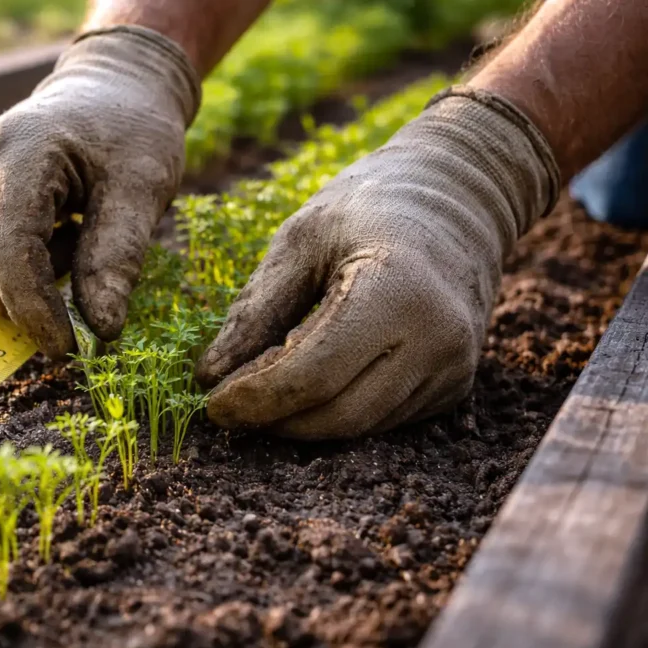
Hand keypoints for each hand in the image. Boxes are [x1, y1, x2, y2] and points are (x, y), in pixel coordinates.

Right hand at [0, 26, 199, 358]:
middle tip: (71, 333)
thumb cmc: (135, 132)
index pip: (9, 248)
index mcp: (24, 152)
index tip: (67, 349)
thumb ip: (119, 256)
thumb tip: (102, 329)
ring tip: (75, 260)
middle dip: (19, 308)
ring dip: (15, 288)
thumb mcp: (145, 187)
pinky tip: (59, 244)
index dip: (33, 308)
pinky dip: (12, 268)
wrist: (115, 85)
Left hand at [196, 88, 559, 439]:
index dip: (256, 399)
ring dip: (299, 423)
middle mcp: (436, 339)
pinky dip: (333, 413)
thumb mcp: (299, 240)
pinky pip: (380, 420)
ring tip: (259, 393)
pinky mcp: (452, 387)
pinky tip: (305, 384)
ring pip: (359, 428)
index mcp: (397, 291)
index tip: (211, 404)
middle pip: (337, 416)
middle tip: (227, 406)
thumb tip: (208, 376)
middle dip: (273, 420)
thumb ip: (255, 310)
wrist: (459, 198)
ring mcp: (451, 368)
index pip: (314, 376)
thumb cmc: (368, 206)